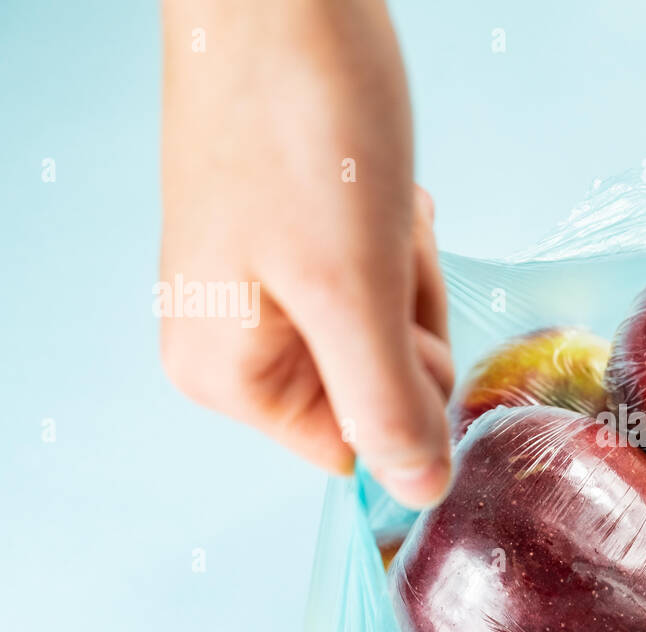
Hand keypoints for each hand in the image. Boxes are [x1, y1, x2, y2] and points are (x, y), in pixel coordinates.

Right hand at [158, 0, 452, 507]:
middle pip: (380, 384)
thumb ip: (385, 402)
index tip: (393, 306)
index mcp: (226, 374)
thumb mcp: (353, 288)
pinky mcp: (297, 243)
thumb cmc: (300, 126)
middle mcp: (236, 342)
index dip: (402, 384)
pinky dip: (396, 233)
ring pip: (390, 324)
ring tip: (373, 201)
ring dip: (405, 265)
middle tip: (381, 239)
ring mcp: (266, 289)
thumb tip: (418, 490)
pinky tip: (375, 186)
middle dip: (405, 310)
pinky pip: (379, 273)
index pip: (358, 444)